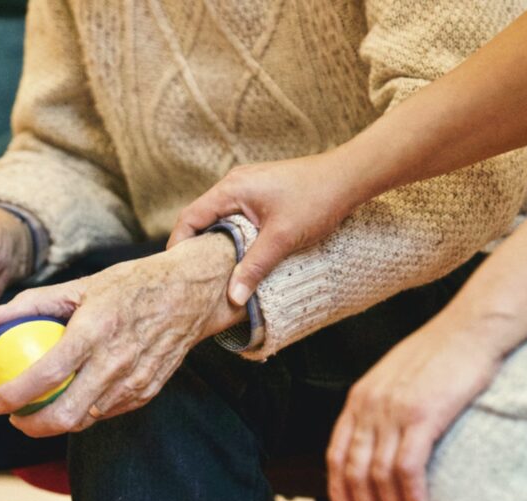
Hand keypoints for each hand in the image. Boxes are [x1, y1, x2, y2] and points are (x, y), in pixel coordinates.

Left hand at [0, 232, 244, 436]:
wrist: (191, 293)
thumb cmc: (132, 284)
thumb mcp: (82, 285)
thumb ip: (33, 303)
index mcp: (95, 331)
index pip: (46, 375)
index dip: (13, 395)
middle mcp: (116, 362)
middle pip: (65, 415)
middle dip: (30, 426)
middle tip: (13, 417)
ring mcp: (135, 381)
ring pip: (86, 420)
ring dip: (55, 422)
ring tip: (37, 409)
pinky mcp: (148, 392)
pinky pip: (107, 412)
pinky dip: (85, 411)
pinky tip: (71, 399)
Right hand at [168, 150, 364, 305]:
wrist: (349, 177)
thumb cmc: (317, 199)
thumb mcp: (282, 238)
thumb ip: (254, 267)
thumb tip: (233, 297)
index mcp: (231, 189)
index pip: (190, 217)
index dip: (179, 245)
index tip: (177, 271)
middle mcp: (235, 184)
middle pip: (201, 218)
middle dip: (196, 247)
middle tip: (194, 276)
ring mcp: (249, 187)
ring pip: (220, 219)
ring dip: (217, 242)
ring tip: (215, 271)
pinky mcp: (262, 193)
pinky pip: (236, 216)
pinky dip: (233, 236)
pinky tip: (241, 255)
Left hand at [326, 312, 506, 500]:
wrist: (469, 329)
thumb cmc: (438, 354)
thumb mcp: (394, 378)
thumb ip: (381, 407)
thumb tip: (379, 442)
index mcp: (359, 398)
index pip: (335, 453)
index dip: (338, 490)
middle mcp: (369, 405)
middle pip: (354, 470)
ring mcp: (394, 410)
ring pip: (379, 473)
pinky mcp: (423, 415)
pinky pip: (408, 466)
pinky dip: (411, 494)